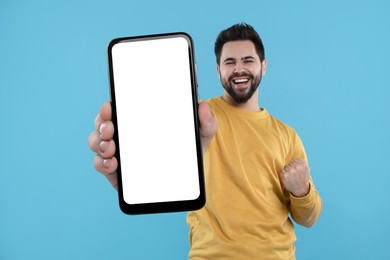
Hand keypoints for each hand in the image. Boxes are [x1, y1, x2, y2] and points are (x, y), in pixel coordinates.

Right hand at [88, 101, 217, 189]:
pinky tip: (112, 164)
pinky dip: (102, 164)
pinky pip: (101, 165)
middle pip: (103, 123)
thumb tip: (203, 107)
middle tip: (110, 129)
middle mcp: (124, 133)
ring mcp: (119, 152)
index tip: (110, 107)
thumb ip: (205, 122)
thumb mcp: (200, 134)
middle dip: (102, 124)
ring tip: (110, 148)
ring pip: (97, 142)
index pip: (119, 107)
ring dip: (99, 143)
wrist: (186, 177)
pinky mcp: (117, 172)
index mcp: (139, 119)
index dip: (109, 106)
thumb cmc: (187, 148)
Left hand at [279, 158, 309, 196]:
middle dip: (291, 167)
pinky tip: (288, 178)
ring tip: (291, 176)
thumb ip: (301, 162)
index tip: (297, 170)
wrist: (300, 189)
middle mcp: (297, 167)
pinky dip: (284, 174)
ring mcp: (291, 171)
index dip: (295, 164)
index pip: (295, 159)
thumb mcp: (306, 169)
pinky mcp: (284, 175)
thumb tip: (294, 152)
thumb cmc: (302, 178)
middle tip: (294, 174)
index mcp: (303, 164)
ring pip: (285, 166)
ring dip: (287, 171)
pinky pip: (282, 171)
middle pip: (290, 163)